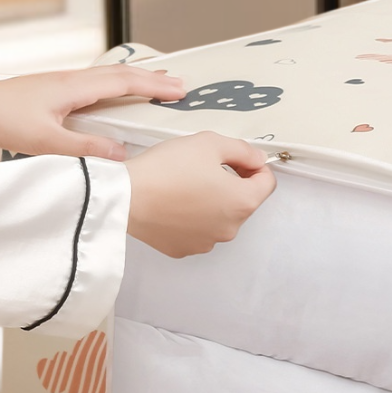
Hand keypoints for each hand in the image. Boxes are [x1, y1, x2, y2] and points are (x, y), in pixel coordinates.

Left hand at [0, 67, 185, 160]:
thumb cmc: (1, 119)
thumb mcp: (46, 142)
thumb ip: (86, 148)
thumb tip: (121, 153)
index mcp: (73, 88)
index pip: (124, 83)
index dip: (154, 87)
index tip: (178, 91)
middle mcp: (71, 80)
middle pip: (121, 73)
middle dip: (153, 78)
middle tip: (179, 84)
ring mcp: (63, 82)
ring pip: (109, 75)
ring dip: (137, 79)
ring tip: (157, 84)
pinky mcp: (56, 89)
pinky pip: (97, 82)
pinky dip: (118, 84)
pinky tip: (118, 93)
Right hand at [125, 132, 276, 257]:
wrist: (124, 196)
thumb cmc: (165, 169)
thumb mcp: (209, 143)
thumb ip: (242, 150)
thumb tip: (257, 158)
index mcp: (243, 202)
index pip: (267, 183)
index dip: (255, 166)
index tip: (238, 159)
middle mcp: (231, 228)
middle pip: (243, 201)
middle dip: (232, 183)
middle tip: (204, 167)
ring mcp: (208, 242)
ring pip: (220, 217)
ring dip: (211, 202)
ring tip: (185, 185)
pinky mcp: (185, 249)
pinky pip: (198, 230)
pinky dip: (192, 218)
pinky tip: (173, 203)